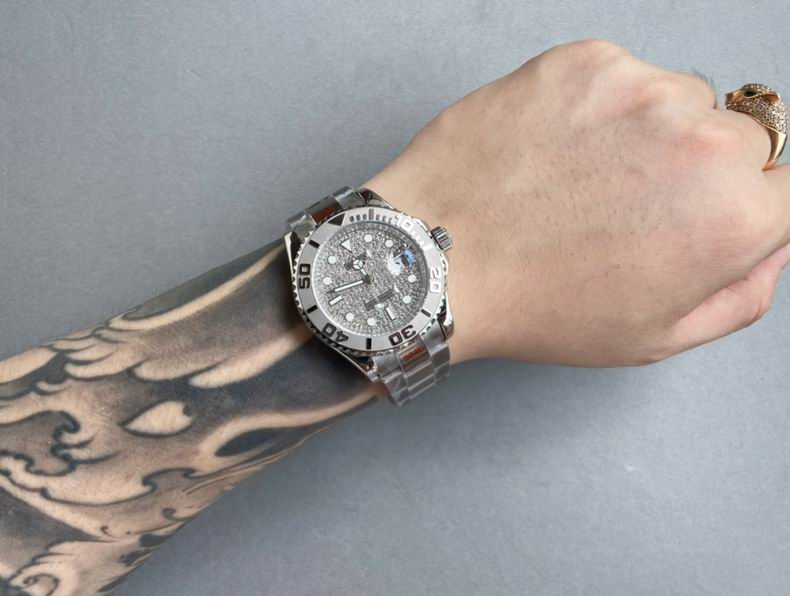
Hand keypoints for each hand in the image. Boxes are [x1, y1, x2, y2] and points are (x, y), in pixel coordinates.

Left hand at [366, 40, 789, 364]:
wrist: (439, 260)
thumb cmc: (537, 306)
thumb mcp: (656, 335)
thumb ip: (741, 291)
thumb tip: (772, 241)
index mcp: (733, 217)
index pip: (785, 185)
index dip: (738, 205)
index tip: (693, 215)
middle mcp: (701, 142)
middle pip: (739, 138)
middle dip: (697, 169)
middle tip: (625, 204)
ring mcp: (641, 91)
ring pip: (680, 99)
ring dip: (647, 131)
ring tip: (580, 178)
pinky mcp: (585, 62)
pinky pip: (622, 76)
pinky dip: (598, 106)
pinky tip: (555, 149)